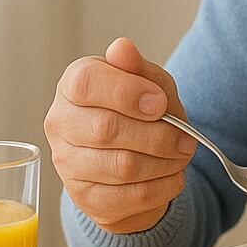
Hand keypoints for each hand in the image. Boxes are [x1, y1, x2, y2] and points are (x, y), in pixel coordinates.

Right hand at [43, 37, 195, 233]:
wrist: (141, 156)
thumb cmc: (142, 110)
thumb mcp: (151, 83)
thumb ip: (138, 67)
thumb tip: (121, 48)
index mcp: (74, 85)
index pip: (87, 84)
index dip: (128, 93)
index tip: (160, 103)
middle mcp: (61, 123)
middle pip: (106, 129)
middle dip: (158, 135)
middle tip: (186, 138)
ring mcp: (68, 164)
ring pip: (122, 166)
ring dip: (165, 162)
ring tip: (180, 155)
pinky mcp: (85, 198)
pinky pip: (131, 197)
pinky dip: (163, 186)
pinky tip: (171, 175)